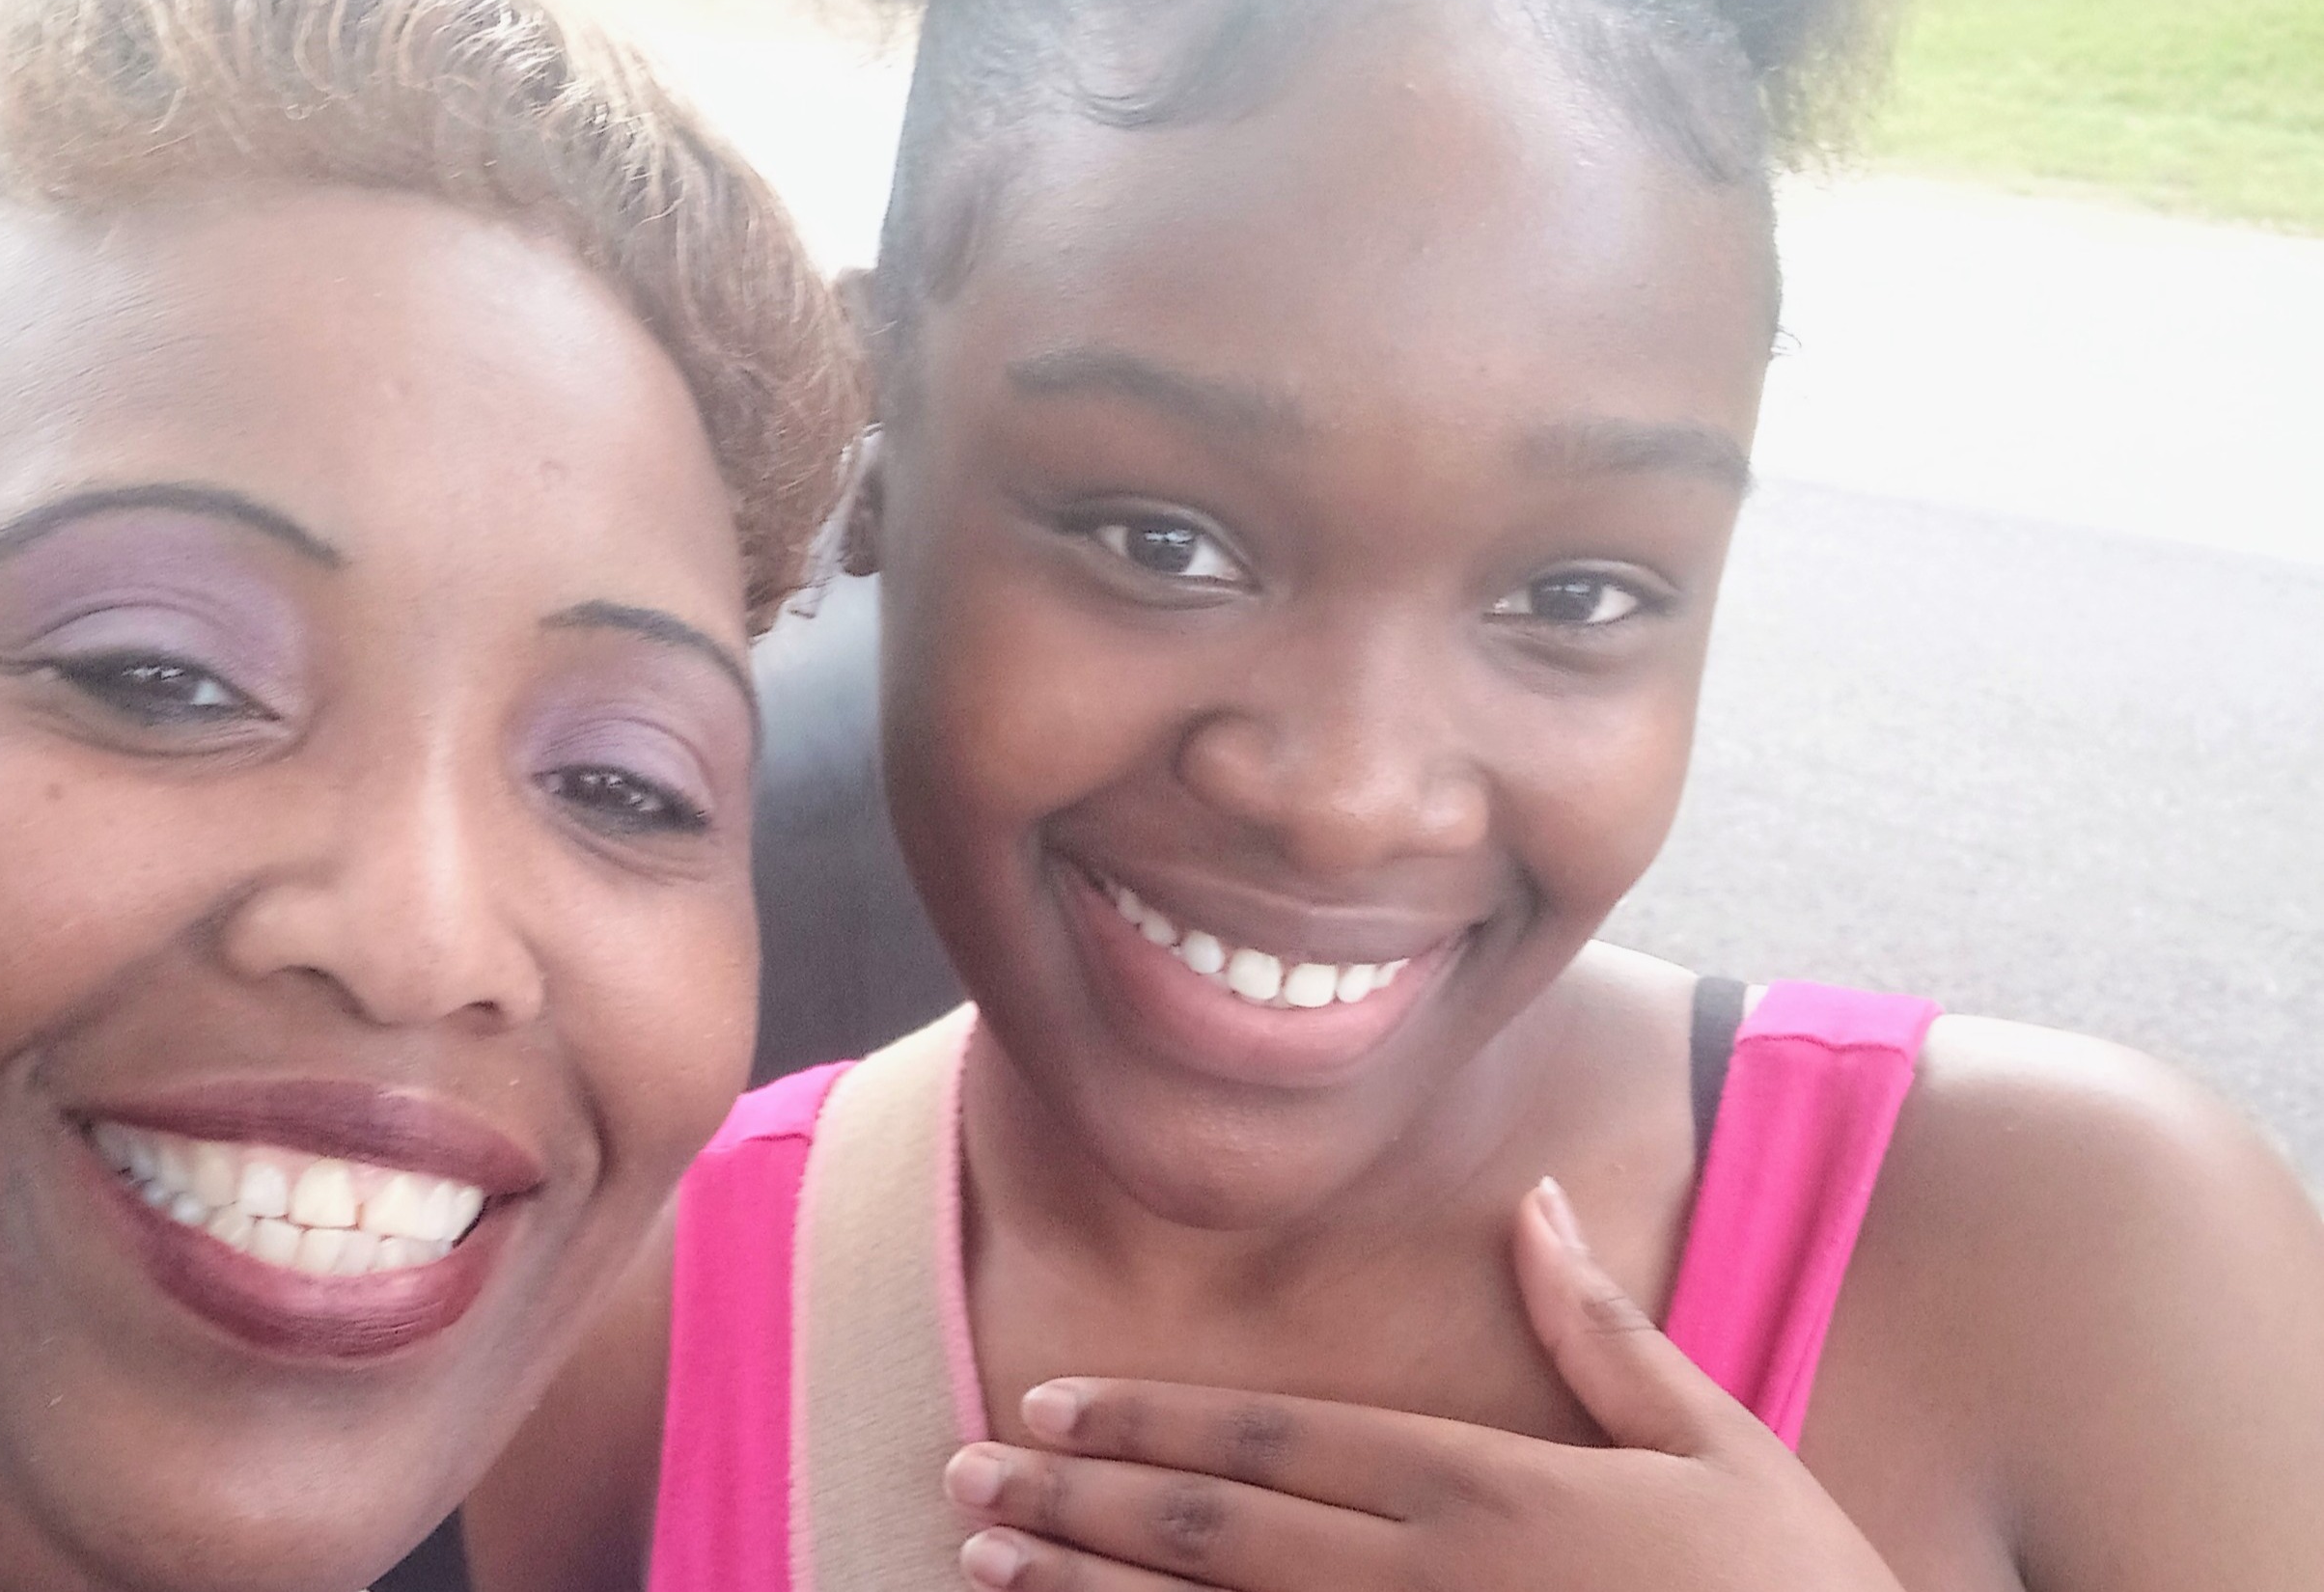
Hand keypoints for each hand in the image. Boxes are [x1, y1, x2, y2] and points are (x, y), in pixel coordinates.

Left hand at [940, 1180, 1906, 1591]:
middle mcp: (1424, 1579)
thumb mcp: (1717, 1443)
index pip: (1271, 1435)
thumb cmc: (1796, 1590)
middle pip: (1207, 1527)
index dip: (1146, 1416)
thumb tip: (1537, 1202)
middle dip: (1072, 1495)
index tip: (1044, 1400)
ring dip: (1084, 1591)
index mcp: (1484, 1486)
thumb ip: (1602, 1332)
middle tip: (959, 1472)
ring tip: (981, 1556)